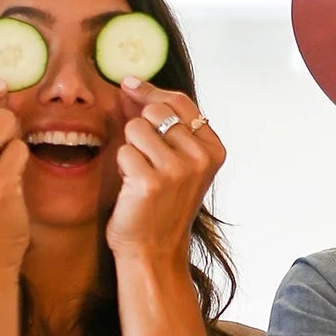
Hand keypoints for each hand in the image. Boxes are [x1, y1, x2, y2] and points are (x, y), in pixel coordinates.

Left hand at [106, 78, 225, 263]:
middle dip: (141, 127)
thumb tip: (131, 85)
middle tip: (145, 157)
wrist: (153, 250)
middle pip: (156, 112)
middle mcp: (200, 158)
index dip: (151, 91)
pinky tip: (132, 187)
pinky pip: (123, 151)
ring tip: (140, 174)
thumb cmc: (161, 206)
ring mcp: (178, 169)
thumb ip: (160, 123)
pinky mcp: (151, 181)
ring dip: (131, 148)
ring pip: (136, 128)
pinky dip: (122, 167)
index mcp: (213, 150)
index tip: (129, 85)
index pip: (180, 102)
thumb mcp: (175, 161)